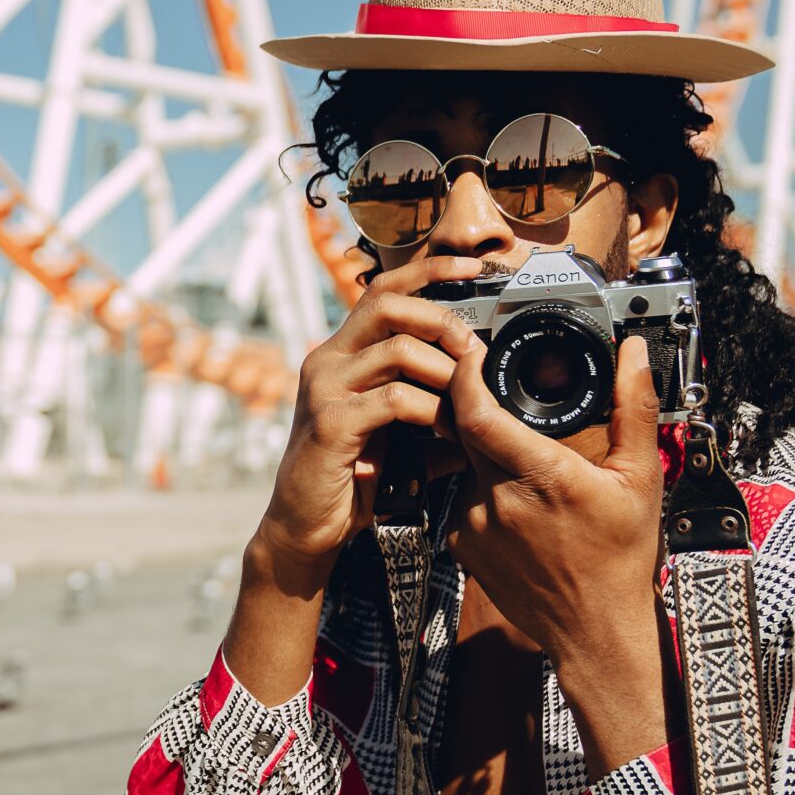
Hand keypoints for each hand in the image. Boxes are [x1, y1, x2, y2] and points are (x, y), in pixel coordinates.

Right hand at [249, 255, 491, 594]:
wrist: (307, 528)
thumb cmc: (353, 480)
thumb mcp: (396, 432)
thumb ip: (430, 405)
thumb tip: (486, 394)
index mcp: (341, 354)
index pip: (381, 290)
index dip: (427, 271)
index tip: (471, 266)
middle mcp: (326, 361)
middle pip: (387, 304)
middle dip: (441, 319)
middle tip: (475, 351)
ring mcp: (323, 390)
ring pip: (398, 350)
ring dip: (445, 373)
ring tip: (469, 402)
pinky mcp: (330, 423)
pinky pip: (394, 400)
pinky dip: (431, 411)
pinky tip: (448, 432)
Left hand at [444, 333, 669, 775]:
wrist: (594, 631)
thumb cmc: (621, 558)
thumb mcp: (641, 478)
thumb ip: (633, 408)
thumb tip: (635, 353)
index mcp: (541, 474)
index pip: (477, 411)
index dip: (467, 374)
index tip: (473, 351)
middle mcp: (497, 498)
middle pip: (464, 428)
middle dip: (477, 402)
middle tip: (497, 387)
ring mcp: (472, 524)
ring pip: (465, 463)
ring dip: (487, 453)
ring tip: (529, 468)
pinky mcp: (459, 545)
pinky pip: (462, 498)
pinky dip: (483, 489)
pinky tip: (518, 505)